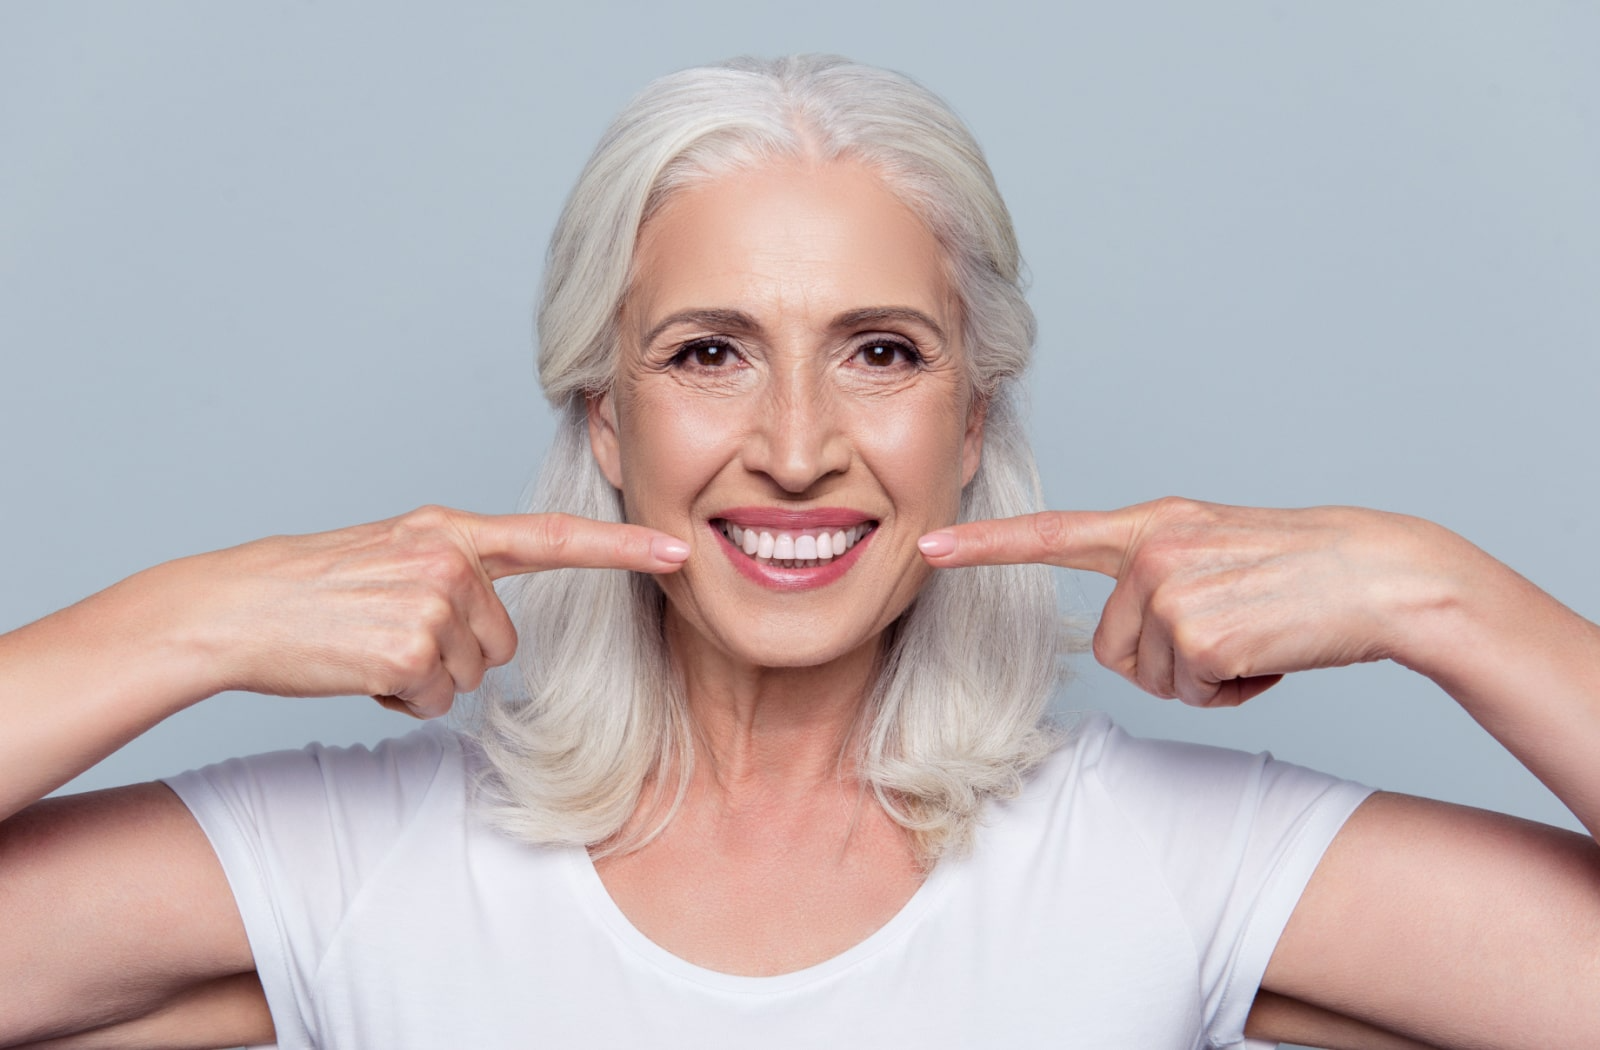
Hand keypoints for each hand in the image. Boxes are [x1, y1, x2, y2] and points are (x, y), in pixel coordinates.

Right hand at [166, 507, 688, 717]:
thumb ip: (455, 568)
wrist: (237, 608)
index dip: (621, 549)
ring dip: (427, 678)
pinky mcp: (412, 648)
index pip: (553, 537)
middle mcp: (450, 558)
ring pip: (472, 674)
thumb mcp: (393, 553)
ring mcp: (433, 602)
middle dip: (455, 653)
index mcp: (449, 530)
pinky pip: (437, 700)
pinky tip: (360, 669)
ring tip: (369, 646)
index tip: (678, 551)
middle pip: (505, 640)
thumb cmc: (315, 589)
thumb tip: (496, 623)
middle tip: (388, 633)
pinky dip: (402, 700)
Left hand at [919, 498, 1455, 706]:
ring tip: (1255, 637)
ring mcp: (1170, 588)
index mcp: (1155, 525)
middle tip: (1231, 634)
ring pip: (1150, 677)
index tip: (929, 548)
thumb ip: (1160, 574)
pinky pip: (1192, 693)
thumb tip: (1126, 637)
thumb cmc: (1303, 573)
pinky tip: (1269, 654)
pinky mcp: (1195, 630)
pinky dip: (1233, 691)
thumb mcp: (1219, 552)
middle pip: (1111, 649)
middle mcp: (1152, 548)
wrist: (1379, 575)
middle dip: (1166, 663)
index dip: (987, 547)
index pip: (1054, 534)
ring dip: (1202, 678)